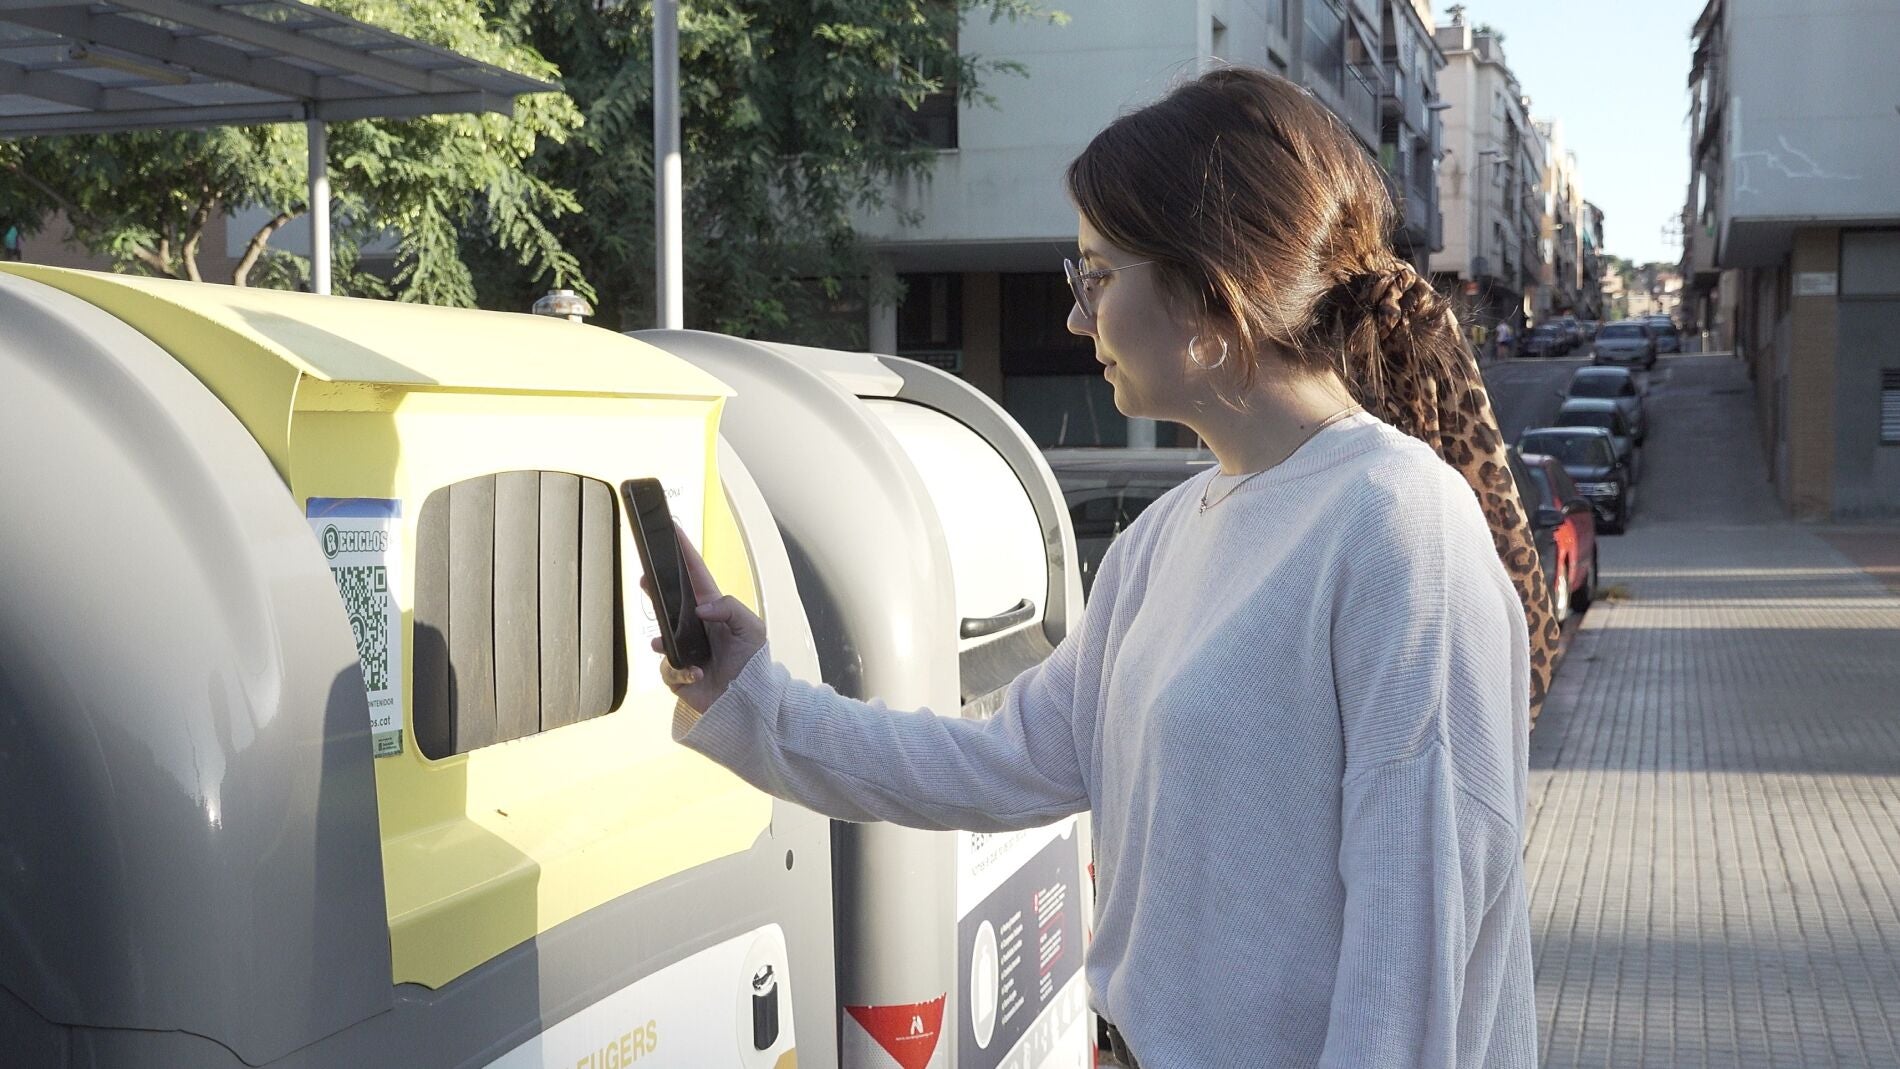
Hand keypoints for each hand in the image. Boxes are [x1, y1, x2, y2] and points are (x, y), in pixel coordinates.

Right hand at [642, 522, 767, 713]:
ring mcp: (685, 651)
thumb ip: (729, 608)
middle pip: (669, 601)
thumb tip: (700, 609)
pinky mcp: (678, 674)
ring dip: (664, 640)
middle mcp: (696, 628)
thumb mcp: (752, 627)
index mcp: (714, 611)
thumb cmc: (754, 662)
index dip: (684, 554)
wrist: (751, 701)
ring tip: (665, 643)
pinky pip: (668, 668)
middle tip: (646, 578)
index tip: (673, 531)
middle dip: (656, 589)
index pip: (696, 577)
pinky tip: (695, 673)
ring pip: (661, 637)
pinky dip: (681, 671)